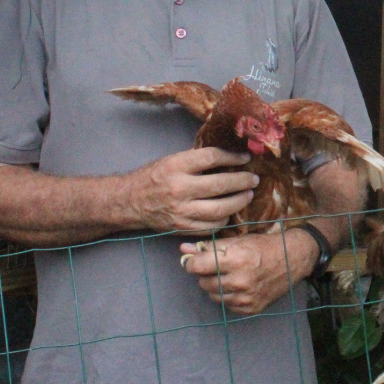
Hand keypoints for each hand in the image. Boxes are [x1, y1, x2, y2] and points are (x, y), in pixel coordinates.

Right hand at [126, 147, 256, 233]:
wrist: (129, 201)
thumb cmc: (154, 177)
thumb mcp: (172, 160)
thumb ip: (197, 160)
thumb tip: (230, 157)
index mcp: (176, 165)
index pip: (212, 158)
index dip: (233, 158)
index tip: (245, 158)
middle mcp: (179, 188)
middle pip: (221, 185)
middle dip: (242, 182)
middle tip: (254, 179)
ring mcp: (181, 210)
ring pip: (220, 209)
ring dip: (239, 202)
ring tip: (247, 195)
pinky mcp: (181, 227)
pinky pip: (211, 226)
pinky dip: (224, 219)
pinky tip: (230, 212)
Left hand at [179, 230, 318, 314]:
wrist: (292, 260)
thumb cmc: (263, 246)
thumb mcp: (237, 241)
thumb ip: (210, 246)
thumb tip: (183, 249)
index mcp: (236, 258)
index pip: (197, 266)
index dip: (192, 263)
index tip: (194, 260)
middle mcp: (240, 280)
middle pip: (203, 282)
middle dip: (205, 274)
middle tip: (215, 267)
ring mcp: (246, 297)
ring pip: (213, 295)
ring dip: (215, 286)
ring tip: (227, 276)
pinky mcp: (250, 308)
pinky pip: (226, 305)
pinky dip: (227, 296)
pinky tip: (237, 286)